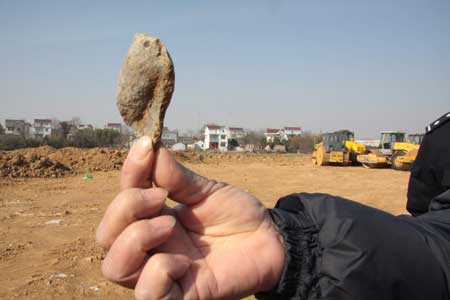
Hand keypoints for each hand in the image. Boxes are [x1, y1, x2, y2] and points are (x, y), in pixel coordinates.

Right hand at [96, 137, 284, 299]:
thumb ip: (176, 176)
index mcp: (154, 218)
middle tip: (159, 197)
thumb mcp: (206, 191)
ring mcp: (164, 271)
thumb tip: (150, 148)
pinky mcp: (182, 295)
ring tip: (169, 225)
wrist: (270, 239)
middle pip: (106, 236)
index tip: (146, 146)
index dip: (128, 173)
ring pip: (114, 268)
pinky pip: (148, 294)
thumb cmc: (236, 215)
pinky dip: (157, 273)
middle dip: (124, 210)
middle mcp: (152, 246)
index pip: (121, 200)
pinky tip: (184, 261)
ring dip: (134, 240)